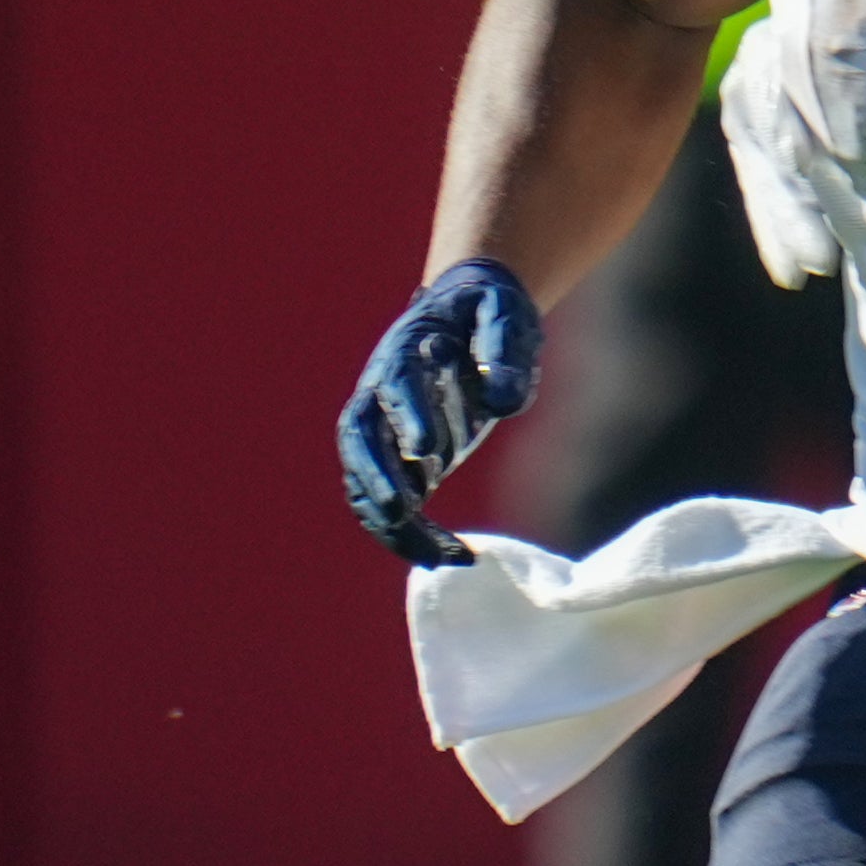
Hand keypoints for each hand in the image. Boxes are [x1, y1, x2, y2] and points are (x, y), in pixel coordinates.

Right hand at [337, 258, 543, 565]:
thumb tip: (505, 401)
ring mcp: (386, 429)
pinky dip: (411, 532)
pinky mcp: (402, 458)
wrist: (469, 311)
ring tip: (439, 554)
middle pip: (360, 438)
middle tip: (401, 513)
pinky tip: (449, 555)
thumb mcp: (505, 315)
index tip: (425, 452)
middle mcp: (381, 394)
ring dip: (392, 519)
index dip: (406, 418)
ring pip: (367, 479)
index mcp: (404, 353)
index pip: (395, 387)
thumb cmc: (487, 310)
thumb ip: (504, 349)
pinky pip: (392, 500)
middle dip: (375, 478)